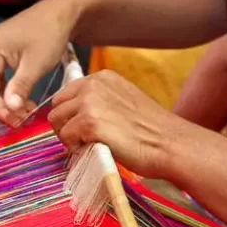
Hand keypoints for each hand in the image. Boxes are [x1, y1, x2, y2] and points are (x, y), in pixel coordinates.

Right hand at [0, 0, 81, 125]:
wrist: (58, 13)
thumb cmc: (49, 34)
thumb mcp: (37, 64)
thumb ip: (21, 88)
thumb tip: (10, 111)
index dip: (0, 111)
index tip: (18, 124)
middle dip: (0, 108)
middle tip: (23, 120)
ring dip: (3, 101)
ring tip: (27, 110)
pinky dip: (5, 90)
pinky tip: (22, 97)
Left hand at [49, 70, 189, 178]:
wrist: (170, 143)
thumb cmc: (151, 128)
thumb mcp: (123, 99)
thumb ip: (100, 99)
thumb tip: (77, 112)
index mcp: (102, 77)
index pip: (67, 92)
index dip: (70, 113)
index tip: (80, 127)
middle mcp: (93, 84)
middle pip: (57, 105)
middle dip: (64, 123)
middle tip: (80, 139)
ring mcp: (90, 102)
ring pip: (57, 120)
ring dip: (67, 136)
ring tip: (86, 145)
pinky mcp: (90, 122)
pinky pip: (66, 137)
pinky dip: (74, 147)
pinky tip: (92, 149)